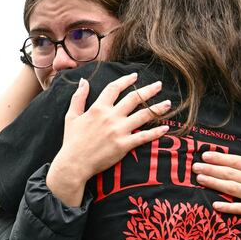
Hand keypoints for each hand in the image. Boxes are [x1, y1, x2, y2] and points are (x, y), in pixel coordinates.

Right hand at [47, 73, 170, 205]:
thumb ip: (78, 97)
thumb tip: (83, 81)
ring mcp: (119, 131)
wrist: (74, 164)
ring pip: (143, 115)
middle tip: (159, 85)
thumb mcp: (72, 116)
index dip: (126, 80)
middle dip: (149, 90)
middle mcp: (111, 116)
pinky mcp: (124, 145)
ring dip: (157, 108)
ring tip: (168, 103)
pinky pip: (144, 136)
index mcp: (98, 108)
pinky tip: (165, 128)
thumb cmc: (72, 141)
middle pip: (134, 98)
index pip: (114, 88)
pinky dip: (156, 132)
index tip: (135, 76)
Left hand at [192, 135, 240, 232]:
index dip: (220, 158)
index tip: (205, 155)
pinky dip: (228, 207)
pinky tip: (215, 204)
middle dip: (211, 169)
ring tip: (200, 179)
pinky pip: (240, 209)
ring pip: (232, 188)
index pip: (237, 161)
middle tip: (194, 166)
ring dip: (214, 183)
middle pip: (230, 173)